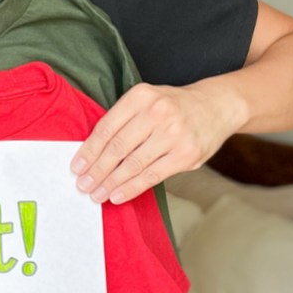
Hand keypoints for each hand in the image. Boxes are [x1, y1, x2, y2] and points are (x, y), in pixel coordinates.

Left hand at [71, 81, 243, 203]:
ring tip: (96, 194)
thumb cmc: (172, 107)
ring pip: (134, 165)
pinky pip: (152, 176)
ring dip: (111, 183)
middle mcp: (157, 112)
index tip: (76, 167)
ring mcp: (174, 134)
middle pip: (118, 148)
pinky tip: (118, 195)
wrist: (216, 106)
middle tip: (83, 185)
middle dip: (97, 170)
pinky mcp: (186, 155)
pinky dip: (132, 188)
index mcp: (141, 96)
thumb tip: (91, 153)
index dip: (89, 151)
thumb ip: (122, 121)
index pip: (107, 128)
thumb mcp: (146, 101)